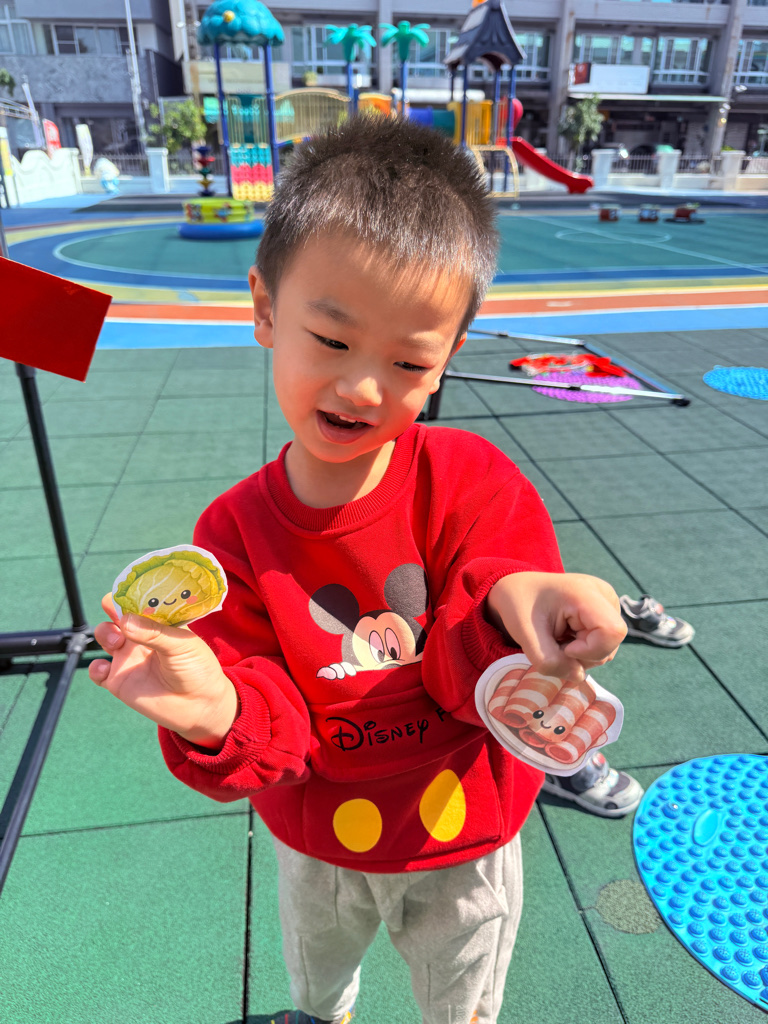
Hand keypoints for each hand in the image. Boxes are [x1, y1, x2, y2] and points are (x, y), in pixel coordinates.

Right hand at [88, 594, 237, 747]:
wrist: (199, 707)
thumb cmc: (197, 670)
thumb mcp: (181, 646)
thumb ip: (154, 633)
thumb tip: (125, 620)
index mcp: (160, 623)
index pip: (141, 601)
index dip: (132, 593)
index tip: (125, 591)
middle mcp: (142, 637)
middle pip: (118, 614)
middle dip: (112, 609)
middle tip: (118, 616)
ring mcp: (129, 658)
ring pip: (105, 635)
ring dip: (103, 633)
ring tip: (116, 642)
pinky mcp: (119, 680)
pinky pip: (97, 670)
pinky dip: (94, 667)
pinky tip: (106, 668)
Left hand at [486, 572, 626, 682]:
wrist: (519, 588)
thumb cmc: (520, 605)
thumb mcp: (525, 635)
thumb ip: (549, 661)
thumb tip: (578, 676)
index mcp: (586, 593)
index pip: (612, 632)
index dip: (590, 650)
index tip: (562, 646)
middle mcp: (604, 596)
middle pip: (609, 644)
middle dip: (580, 656)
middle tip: (553, 642)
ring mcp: (608, 604)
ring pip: (606, 649)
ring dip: (579, 655)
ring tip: (557, 637)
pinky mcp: (606, 613)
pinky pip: (602, 645)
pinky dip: (582, 649)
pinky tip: (565, 635)